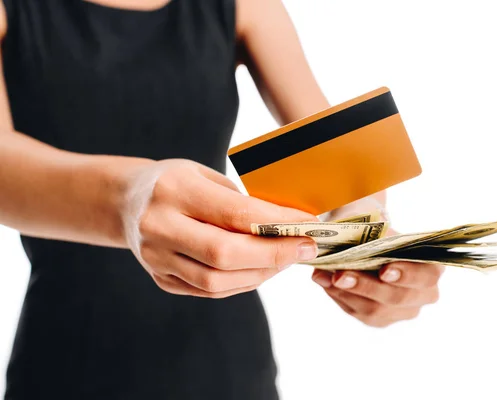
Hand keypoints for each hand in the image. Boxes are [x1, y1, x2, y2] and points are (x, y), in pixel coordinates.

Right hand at [120, 159, 318, 297]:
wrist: (127, 202)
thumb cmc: (176, 182)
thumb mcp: (205, 175)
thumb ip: (240, 201)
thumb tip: (288, 226)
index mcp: (173, 190)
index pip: (234, 213)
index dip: (277, 223)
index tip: (309, 225)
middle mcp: (159, 226)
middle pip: (225, 254)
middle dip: (274, 255)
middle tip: (305, 249)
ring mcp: (156, 258)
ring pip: (217, 281)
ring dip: (261, 274)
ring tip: (285, 259)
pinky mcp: (161, 278)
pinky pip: (208, 290)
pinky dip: (241, 283)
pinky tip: (260, 269)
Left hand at [312, 225, 443, 326]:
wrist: (368, 238)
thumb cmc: (377, 230)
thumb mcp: (377, 223)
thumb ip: (369, 229)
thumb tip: (345, 236)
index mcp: (432, 267)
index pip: (426, 276)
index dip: (407, 274)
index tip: (384, 269)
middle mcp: (423, 294)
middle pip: (397, 298)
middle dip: (366, 286)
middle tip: (340, 275)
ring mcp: (402, 311)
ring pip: (374, 310)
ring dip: (347, 292)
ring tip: (324, 276)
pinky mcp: (379, 319)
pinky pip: (357, 311)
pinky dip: (338, 295)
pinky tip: (323, 281)